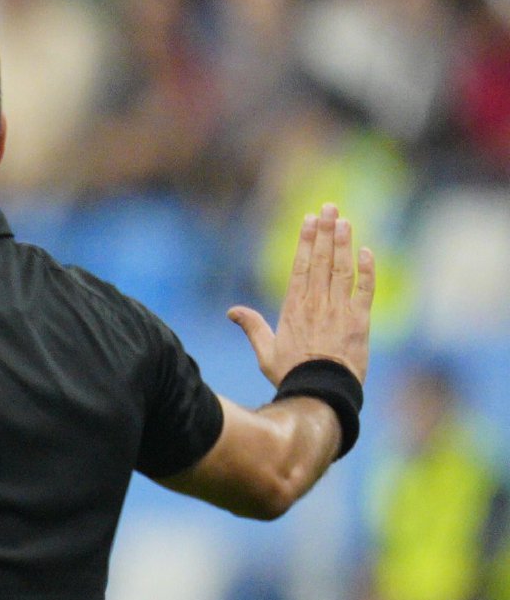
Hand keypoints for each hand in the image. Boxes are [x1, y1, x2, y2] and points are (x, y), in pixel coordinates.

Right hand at [228, 202, 374, 384]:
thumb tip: (232, 311)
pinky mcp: (360, 320)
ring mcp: (339, 310)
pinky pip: (365, 290)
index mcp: (293, 308)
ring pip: (342, 269)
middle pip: (321, 260)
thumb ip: (252, 327)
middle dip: (325, 232)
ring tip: (344, 220)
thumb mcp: (266, 352)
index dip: (305, 241)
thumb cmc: (292, 374)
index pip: (300, 266)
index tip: (309, 220)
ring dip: (343, 243)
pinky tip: (366, 252)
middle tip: (329, 207)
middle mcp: (316, 303)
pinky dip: (367, 270)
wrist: (321, 392)